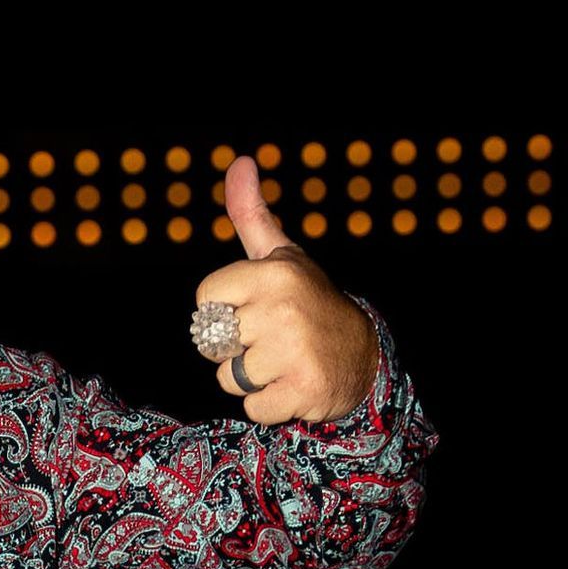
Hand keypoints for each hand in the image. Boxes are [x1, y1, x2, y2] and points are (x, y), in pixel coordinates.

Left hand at [195, 158, 380, 425]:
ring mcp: (294, 350)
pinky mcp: (302, 389)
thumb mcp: (281, 255)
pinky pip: (253, 407)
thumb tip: (239, 161)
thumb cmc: (308, 302)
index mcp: (273, 273)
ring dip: (251, 379)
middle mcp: (283, 308)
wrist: (361, 356)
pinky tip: (292, 386)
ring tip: (282, 362)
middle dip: (235, 348)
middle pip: (214, 342)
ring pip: (230, 378)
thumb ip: (252, 214)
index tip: (252, 308)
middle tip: (271, 339)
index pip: (206, 299)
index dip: (223, 310)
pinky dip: (268, 405)